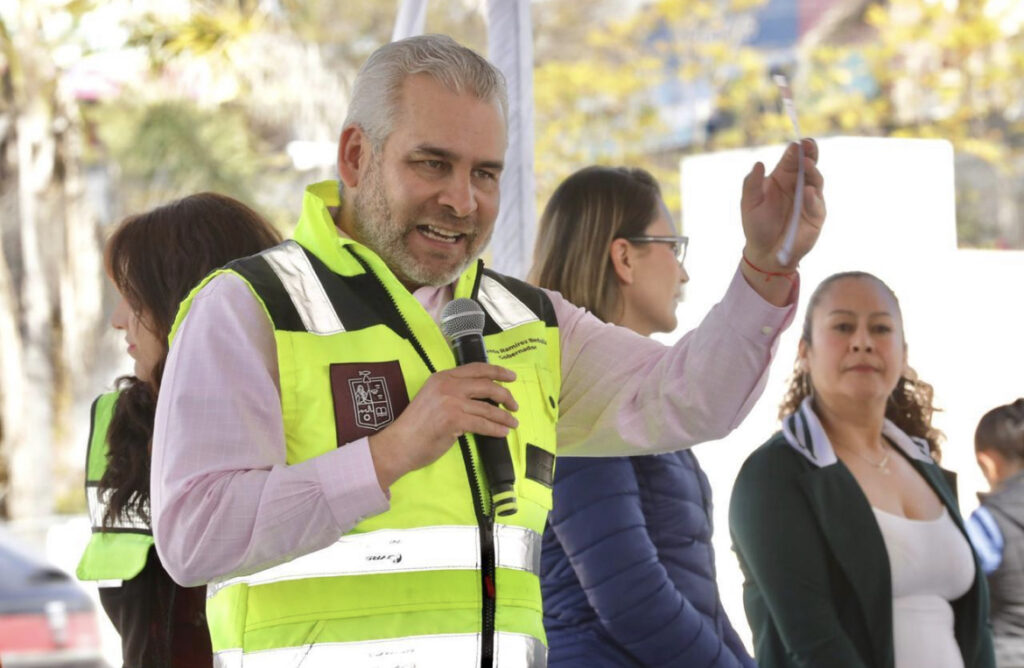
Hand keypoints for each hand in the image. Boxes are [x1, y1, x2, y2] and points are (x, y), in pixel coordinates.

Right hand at [367, 363, 518, 489]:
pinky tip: (503, 432)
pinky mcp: (454, 419)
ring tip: (513, 423)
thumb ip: (454, 393)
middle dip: (505, 395)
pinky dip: (496, 429)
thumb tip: (482, 399)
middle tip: (514, 405)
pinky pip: (483, 424)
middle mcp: (448, 385)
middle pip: (486, 385)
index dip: (497, 371)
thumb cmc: (416, 426)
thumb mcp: (434, 399)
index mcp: (442, 377)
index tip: (511, 377)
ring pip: (488, 408)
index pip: (476, 369)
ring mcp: (451, 401)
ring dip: (504, 417)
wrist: (399, 444)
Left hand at [740, 138, 825, 272]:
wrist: (765, 252)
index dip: (796, 150)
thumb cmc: (756, 225)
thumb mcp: (749, 203)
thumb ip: (751, 184)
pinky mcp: (816, 215)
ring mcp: (809, 199)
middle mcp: (798, 185)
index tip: (796, 143)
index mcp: (782, 178)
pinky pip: (817, 204)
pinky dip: (813, 198)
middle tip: (809, 144)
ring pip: (816, 180)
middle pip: (808, 164)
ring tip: (806, 165)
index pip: (792, 159)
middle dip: (811, 153)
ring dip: (812, 172)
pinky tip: (808, 192)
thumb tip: (758, 163)